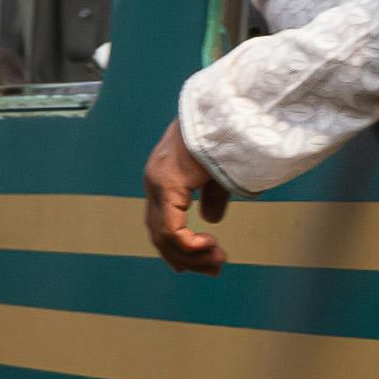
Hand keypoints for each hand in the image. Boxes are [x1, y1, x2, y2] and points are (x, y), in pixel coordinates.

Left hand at [139, 121, 230, 274]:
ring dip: (192, 255)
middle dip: (188, 258)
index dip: (179, 248)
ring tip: (217, 262)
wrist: (224, 109)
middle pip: (160, 234)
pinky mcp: (167, 184)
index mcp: (163, 177)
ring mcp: (157, 183)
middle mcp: (154, 182)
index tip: (203, 261)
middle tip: (214, 269)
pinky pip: (171, 229)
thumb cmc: (224, 133)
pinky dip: (189, 245)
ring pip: (164, 237)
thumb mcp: (217, 170)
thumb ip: (211, 194)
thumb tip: (209, 219)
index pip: (162, 223)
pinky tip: (209, 246)